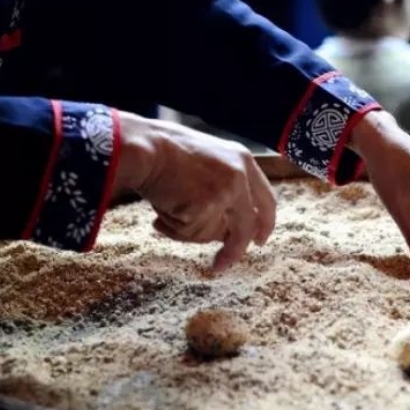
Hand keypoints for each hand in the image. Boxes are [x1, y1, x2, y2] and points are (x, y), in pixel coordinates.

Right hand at [113, 111, 276, 271]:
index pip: (266, 200)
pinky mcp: (206, 205)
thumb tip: (225, 233)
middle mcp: (240, 175)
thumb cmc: (164, 152)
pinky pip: (191, 232)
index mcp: (243, 160)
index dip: (264, 224)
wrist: (143, 145)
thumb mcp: (208, 162)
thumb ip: (225, 189)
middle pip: (245, 227)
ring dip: (187, 229)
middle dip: (233, 251)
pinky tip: (160, 211)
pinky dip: (173, 228)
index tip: (259, 241)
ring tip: (167, 208)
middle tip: (220, 265)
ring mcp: (225, 191)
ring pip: (212, 233)